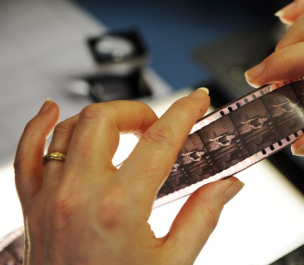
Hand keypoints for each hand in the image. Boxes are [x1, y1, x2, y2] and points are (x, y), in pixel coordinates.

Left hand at [14, 89, 243, 264]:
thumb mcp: (173, 262)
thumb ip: (203, 215)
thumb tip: (227, 185)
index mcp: (121, 208)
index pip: (160, 141)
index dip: (184, 112)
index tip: (197, 100)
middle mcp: (79, 195)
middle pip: (105, 119)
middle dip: (139, 112)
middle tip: (158, 126)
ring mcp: (50, 198)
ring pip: (68, 128)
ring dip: (100, 118)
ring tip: (123, 127)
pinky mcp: (32, 207)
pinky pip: (26, 154)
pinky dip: (38, 126)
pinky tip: (51, 112)